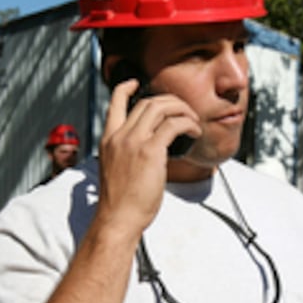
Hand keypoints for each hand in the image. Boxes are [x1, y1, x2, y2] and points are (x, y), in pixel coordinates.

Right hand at [96, 79, 199, 236]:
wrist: (117, 219)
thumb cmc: (119, 202)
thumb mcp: (114, 170)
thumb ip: (124, 155)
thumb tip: (144, 154)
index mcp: (108, 139)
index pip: (116, 102)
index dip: (127, 88)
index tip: (137, 84)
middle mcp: (119, 136)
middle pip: (148, 102)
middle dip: (171, 101)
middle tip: (184, 111)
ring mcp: (134, 142)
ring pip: (162, 108)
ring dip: (182, 111)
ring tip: (193, 122)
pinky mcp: (150, 152)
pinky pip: (174, 126)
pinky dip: (188, 125)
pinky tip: (195, 133)